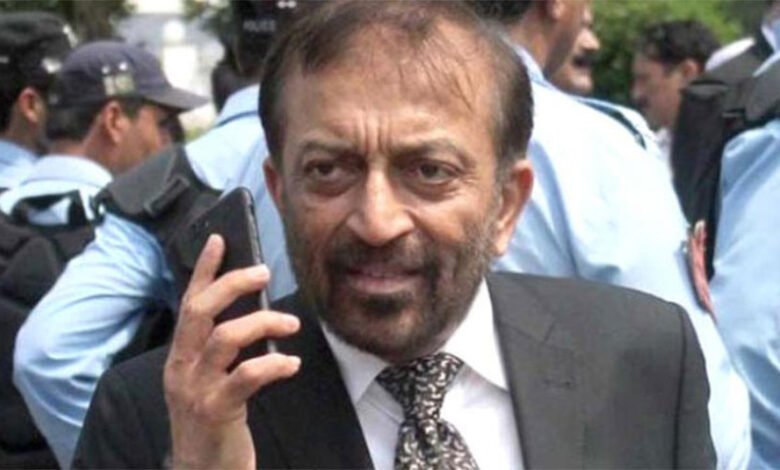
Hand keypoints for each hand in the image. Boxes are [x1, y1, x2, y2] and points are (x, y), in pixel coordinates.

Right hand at [164, 235, 300, 468]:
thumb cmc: (213, 420)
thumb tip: (254, 312)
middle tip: (264, 272)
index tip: (221, 239)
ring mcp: (195, 389)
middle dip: (233, 284)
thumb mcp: (209, 379)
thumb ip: (221, 349)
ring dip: (263, 322)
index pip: (189, 302)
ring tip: (291, 322)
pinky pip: (246, 377)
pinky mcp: (215, 411)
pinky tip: (291, 363)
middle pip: (201, 311)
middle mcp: (181, 368)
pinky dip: (273, 364)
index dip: (205, 269)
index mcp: (180, 356)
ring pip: (224, 338)